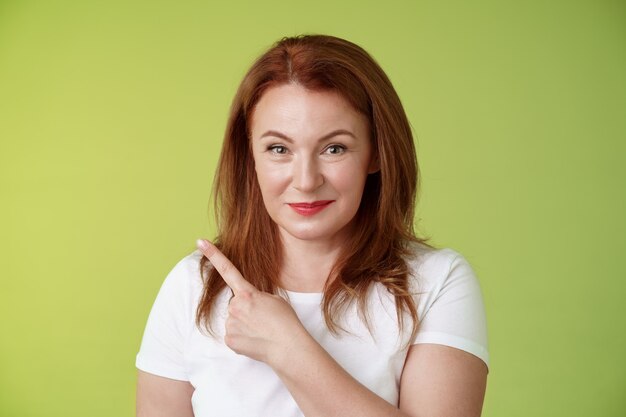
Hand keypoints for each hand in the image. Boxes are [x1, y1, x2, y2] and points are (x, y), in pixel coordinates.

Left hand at [196, 239, 311, 367]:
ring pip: (233, 319)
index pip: (227, 269)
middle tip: (262, 319)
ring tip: (261, 330)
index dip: (213, 254)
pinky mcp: (229, 339)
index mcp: (247, 293)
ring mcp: (231, 323)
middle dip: (245, 309)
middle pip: (235, 303)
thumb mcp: (273, 299)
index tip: (200, 242)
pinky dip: (242, 337)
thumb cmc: (285, 322)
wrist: (287, 347)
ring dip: (244, 324)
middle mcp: (235, 306)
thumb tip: (243, 305)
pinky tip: (255, 340)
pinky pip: (233, 334)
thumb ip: (255, 297)